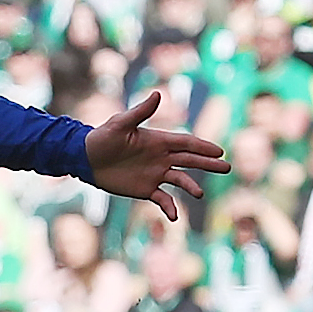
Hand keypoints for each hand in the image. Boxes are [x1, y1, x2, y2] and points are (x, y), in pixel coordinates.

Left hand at [85, 92, 227, 221]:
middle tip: (227, 167)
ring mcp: (154, 174)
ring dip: (191, 186)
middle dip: (208, 164)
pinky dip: (170, 207)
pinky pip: (162, 199)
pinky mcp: (145, 189)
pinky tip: (175, 217)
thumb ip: (140, 112)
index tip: (219, 151)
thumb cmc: (102, 138)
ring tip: (200, 193)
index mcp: (158, 141)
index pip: (186, 143)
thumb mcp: (120, 124)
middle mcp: (161, 157)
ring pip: (180, 179)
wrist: (85, 159)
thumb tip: (158, 95)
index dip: (203, 147)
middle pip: (190, 160)